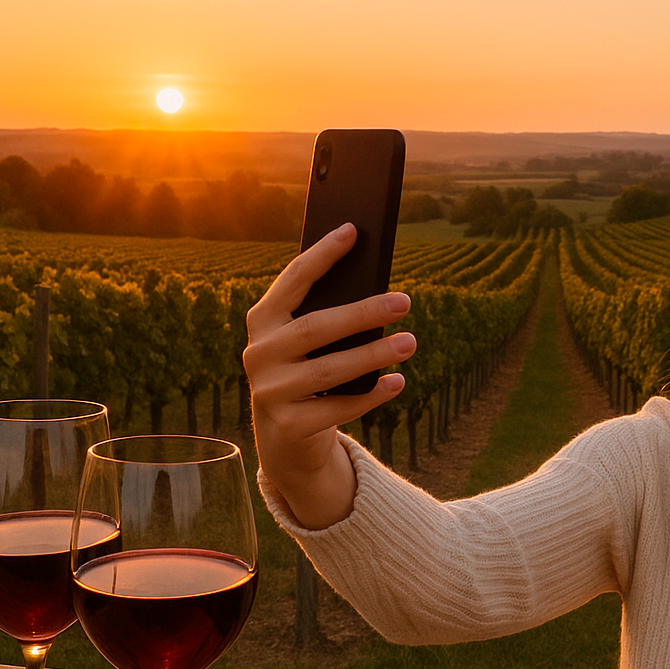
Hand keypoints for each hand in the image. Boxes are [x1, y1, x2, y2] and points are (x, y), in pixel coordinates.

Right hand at [244, 222, 416, 527]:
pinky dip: (370, 395)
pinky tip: (397, 382)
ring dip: (374, 355)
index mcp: (263, 321)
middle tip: (405, 302)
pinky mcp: (288, 425)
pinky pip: (337, 408)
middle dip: (364, 313)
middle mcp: (260, 353)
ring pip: (330, 371)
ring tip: (409, 342)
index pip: (292, 281)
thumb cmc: (307, 373)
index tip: (351, 231)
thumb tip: (379, 295)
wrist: (285, 437)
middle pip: (317, 328)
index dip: (321, 255)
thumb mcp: (309, 344)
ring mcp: (270, 391)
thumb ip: (328, 317)